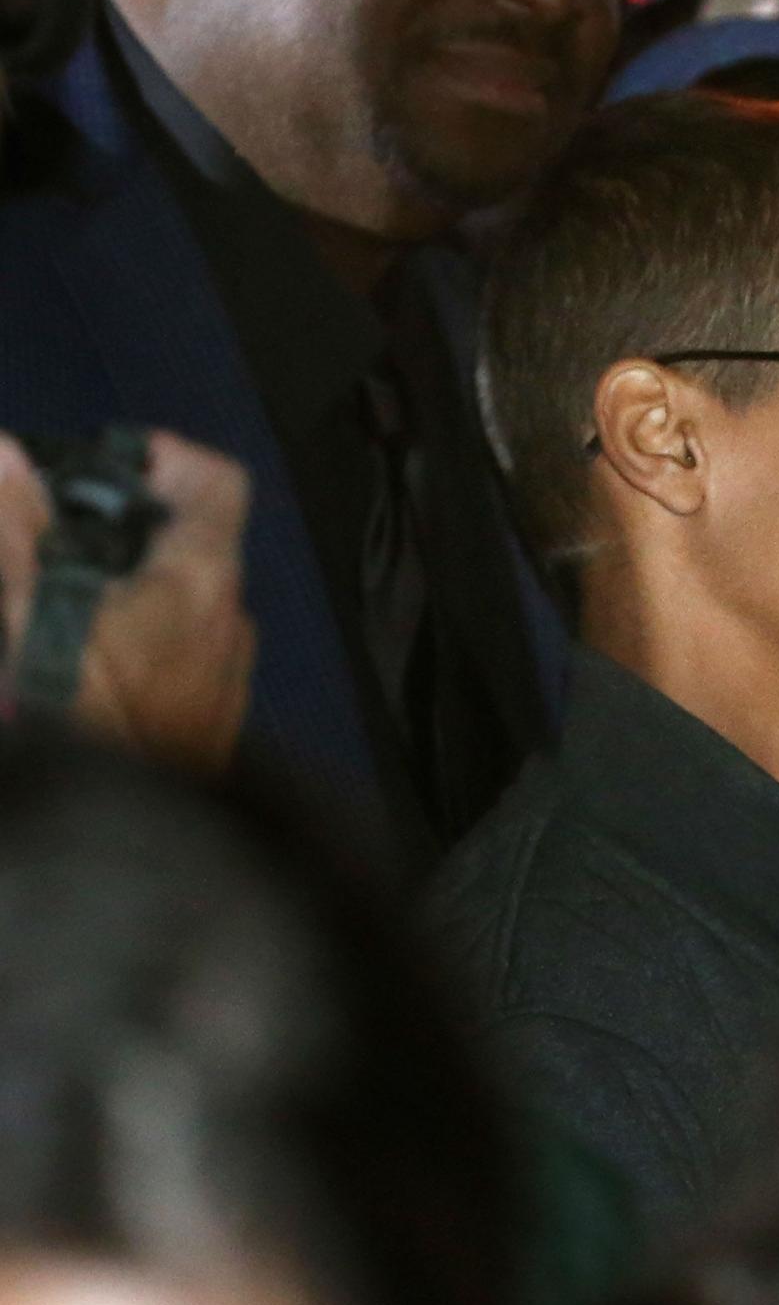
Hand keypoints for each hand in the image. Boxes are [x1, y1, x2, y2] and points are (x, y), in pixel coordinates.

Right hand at [0, 432, 255, 775]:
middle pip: (188, 547)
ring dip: (119, 595)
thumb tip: (4, 454)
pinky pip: (175, 664)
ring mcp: (225, 683)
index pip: (215, 483)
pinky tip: (73, 670)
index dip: (162, 458)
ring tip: (49, 606)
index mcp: (204, 583)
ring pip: (178, 609)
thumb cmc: (70, 719)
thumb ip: (13, 527)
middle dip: (117, 534)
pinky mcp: (205, 733)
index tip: (101, 463)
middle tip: (48, 537)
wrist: (105, 849)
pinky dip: (131, 647)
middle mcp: (231, 626)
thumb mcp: (25, 614)